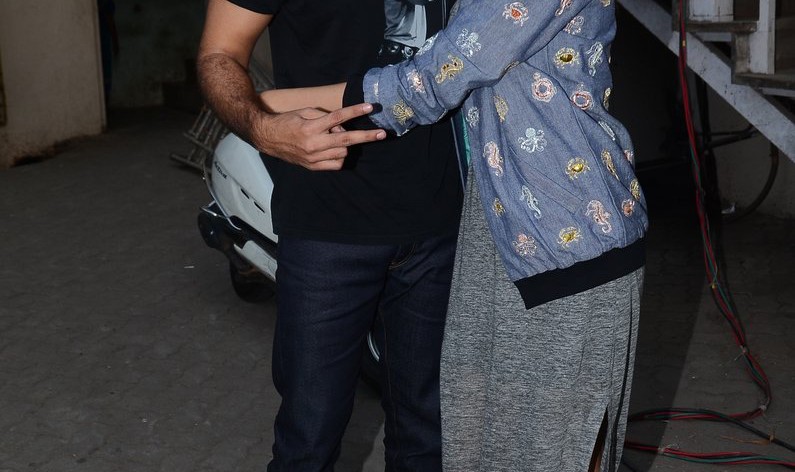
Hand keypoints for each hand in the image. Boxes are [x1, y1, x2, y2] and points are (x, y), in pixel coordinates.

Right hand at [252, 103, 385, 170]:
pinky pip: (336, 164)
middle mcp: (313, 144)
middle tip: (382, 134)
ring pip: (343, 152)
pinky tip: (334, 149)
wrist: (268, 138)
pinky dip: (340, 156)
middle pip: (346, 140)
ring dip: (345, 144)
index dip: (355, 111)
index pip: (337, 117)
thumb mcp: (304, 112)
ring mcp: (313, 158)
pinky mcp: (313, 166)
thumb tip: (343, 126)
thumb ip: (325, 117)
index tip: (370, 107)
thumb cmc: (287, 121)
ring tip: (334, 137)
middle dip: (366, 136)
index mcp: (310, 127)